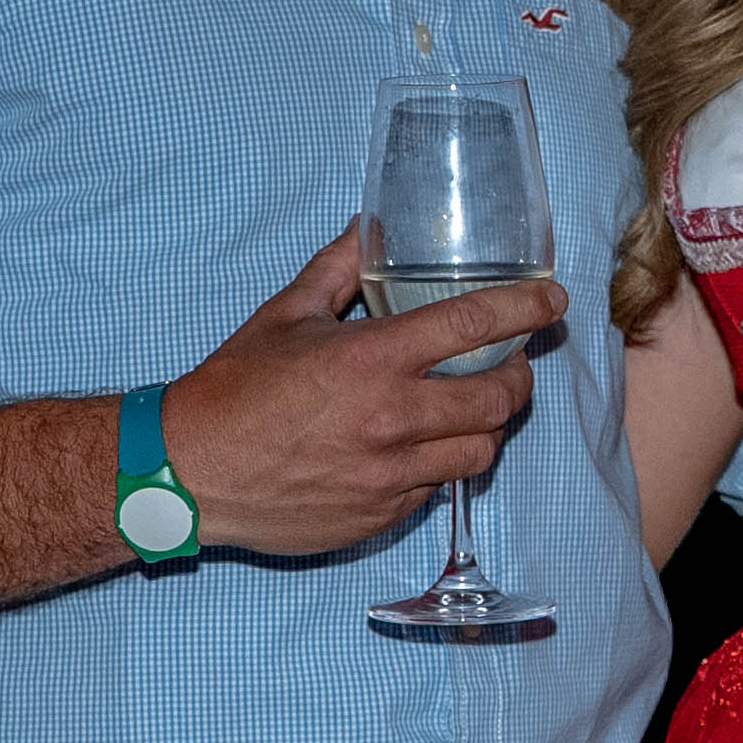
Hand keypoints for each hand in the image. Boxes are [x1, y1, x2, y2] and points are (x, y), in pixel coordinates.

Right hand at [165, 219, 553, 558]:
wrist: (190, 471)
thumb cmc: (234, 389)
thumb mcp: (287, 313)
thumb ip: (340, 267)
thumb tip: (370, 228)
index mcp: (371, 359)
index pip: (474, 325)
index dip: (525, 307)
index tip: (552, 299)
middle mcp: (390, 419)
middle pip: (498, 397)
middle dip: (518, 375)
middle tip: (510, 362)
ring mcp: (390, 474)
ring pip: (481, 450)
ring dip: (488, 425)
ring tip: (472, 406)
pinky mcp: (381, 514)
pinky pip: (438, 487)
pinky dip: (441, 463)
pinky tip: (420, 445)